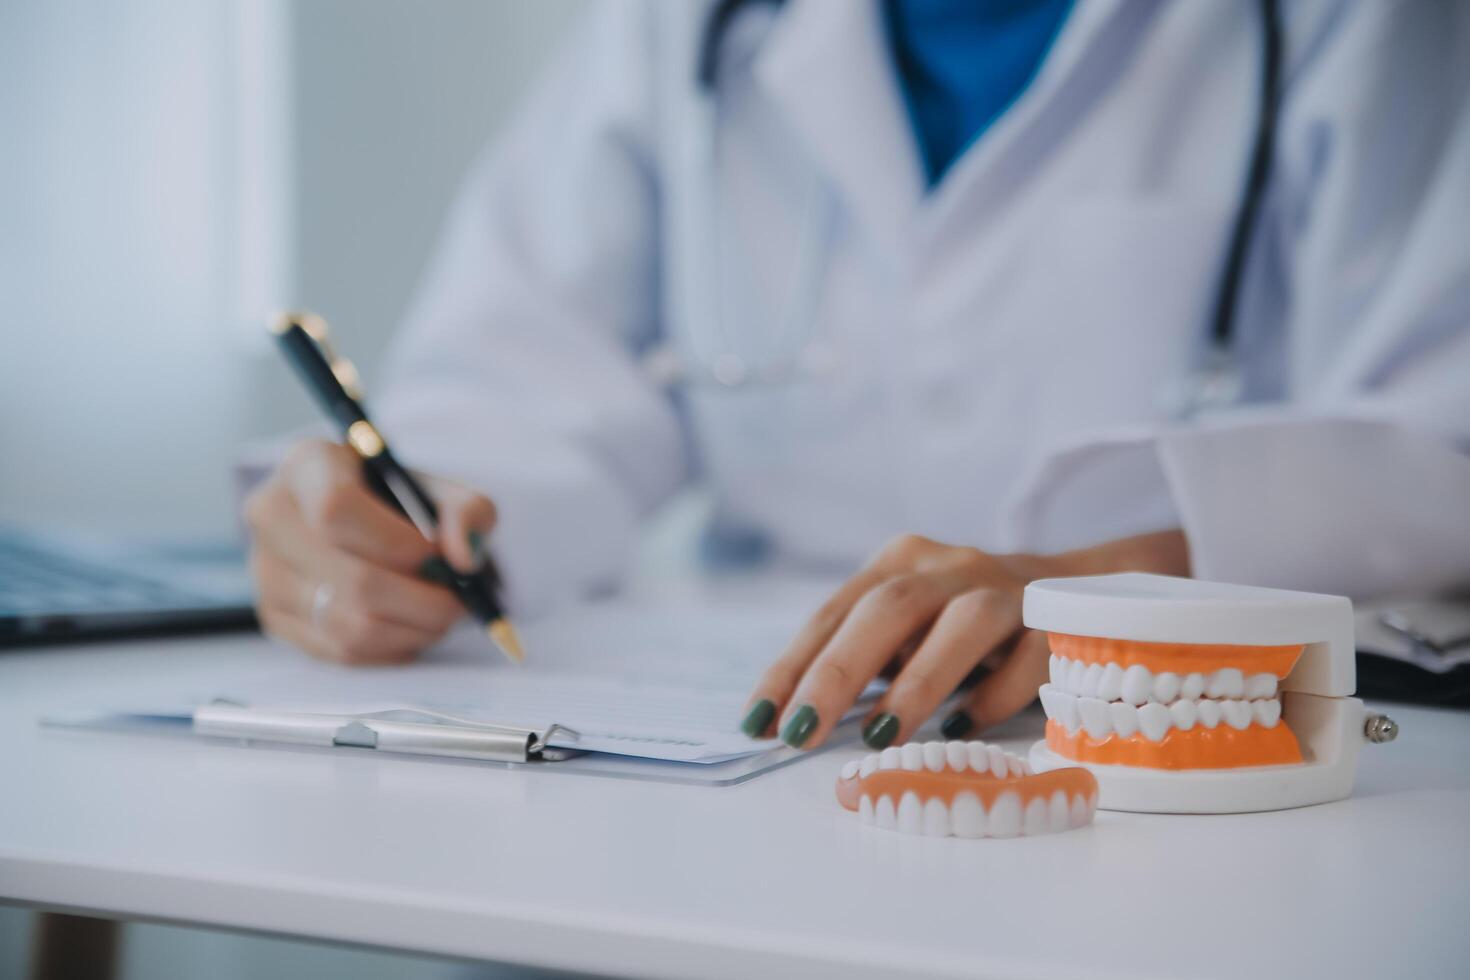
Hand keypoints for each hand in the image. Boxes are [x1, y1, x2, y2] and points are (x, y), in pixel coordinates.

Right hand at [244, 440, 496, 663]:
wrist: (368, 526)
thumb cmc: (405, 504)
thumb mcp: (445, 492)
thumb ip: (467, 512)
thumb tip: (462, 557)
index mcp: (307, 465)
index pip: (336, 509)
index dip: (397, 543)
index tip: (438, 556)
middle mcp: (272, 514)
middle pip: (351, 579)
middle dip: (422, 600)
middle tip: (459, 600)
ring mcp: (264, 569)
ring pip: (349, 625)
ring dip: (412, 629)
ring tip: (439, 614)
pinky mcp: (273, 615)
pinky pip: (341, 651)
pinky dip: (390, 648)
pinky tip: (410, 626)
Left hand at [739, 530, 1188, 748]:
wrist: (1079, 589)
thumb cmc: (964, 626)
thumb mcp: (909, 629)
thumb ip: (863, 661)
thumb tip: (793, 723)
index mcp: (900, 563)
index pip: (834, 613)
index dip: (793, 667)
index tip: (760, 721)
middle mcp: (951, 567)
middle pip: (889, 608)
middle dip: (839, 672)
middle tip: (803, 732)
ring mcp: (1008, 590)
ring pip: (965, 623)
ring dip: (918, 681)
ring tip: (878, 735)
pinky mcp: (1058, 622)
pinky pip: (1028, 657)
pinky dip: (994, 695)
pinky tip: (961, 729)